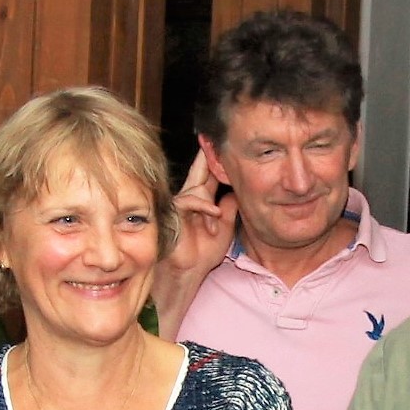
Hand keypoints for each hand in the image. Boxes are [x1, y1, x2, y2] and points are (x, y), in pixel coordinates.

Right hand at [151, 140, 236, 327]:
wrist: (189, 270)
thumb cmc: (204, 251)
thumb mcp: (224, 226)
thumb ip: (230, 207)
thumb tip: (236, 192)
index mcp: (201, 200)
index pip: (209, 176)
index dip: (214, 161)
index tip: (222, 145)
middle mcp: (189, 198)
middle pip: (199, 171)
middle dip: (206, 156)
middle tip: (210, 139)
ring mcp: (180, 204)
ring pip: (198, 188)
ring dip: (210, 205)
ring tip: (216, 221)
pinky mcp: (173, 211)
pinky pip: (190, 200)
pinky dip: (204, 207)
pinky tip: (213, 216)